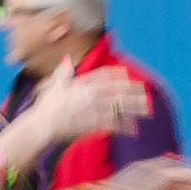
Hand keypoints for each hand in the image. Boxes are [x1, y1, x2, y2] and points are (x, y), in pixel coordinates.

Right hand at [17, 63, 148, 152]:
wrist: (42, 126)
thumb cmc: (46, 108)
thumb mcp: (54, 87)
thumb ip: (63, 73)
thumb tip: (67, 59)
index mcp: (82, 85)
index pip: (104, 76)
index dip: (118, 75)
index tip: (128, 75)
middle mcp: (90, 95)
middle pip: (117, 90)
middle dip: (133, 91)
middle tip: (146, 92)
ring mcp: (94, 110)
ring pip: (119, 107)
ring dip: (135, 108)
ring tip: (148, 109)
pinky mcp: (94, 124)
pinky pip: (113, 125)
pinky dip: (125, 127)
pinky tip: (134, 129)